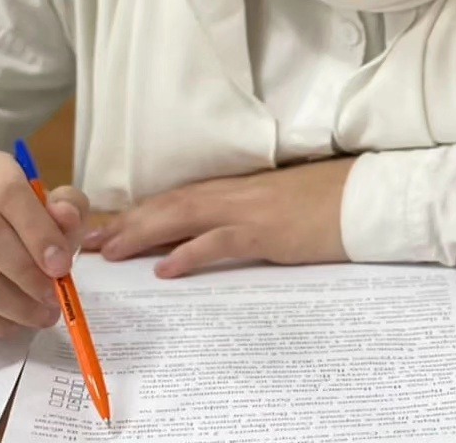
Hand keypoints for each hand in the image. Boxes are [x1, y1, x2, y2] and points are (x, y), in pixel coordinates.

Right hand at [0, 149, 88, 337]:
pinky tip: (9, 323)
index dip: (37, 230)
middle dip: (25, 272)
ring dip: (11, 304)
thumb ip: (68, 207)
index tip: (61, 265)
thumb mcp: (52, 206)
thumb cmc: (21, 217)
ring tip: (39, 315)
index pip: (7, 190)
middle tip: (52, 297)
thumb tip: (65, 215)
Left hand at [83, 157, 355, 278]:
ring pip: (183, 218)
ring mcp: (248, 210)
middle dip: (127, 224)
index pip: (175, 198)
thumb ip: (239, 213)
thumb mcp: (274, 205)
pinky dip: (190, 253)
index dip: (137, 213)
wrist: (364, 196)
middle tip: (90, 244)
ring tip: (112, 252)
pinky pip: (220, 242)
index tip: (105, 228)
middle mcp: (233, 194)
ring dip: (144, 234)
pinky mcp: (266, 232)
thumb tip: (207, 232)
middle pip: (168, 205)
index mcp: (234, 188)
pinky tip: (166, 268)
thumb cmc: (324, 201)